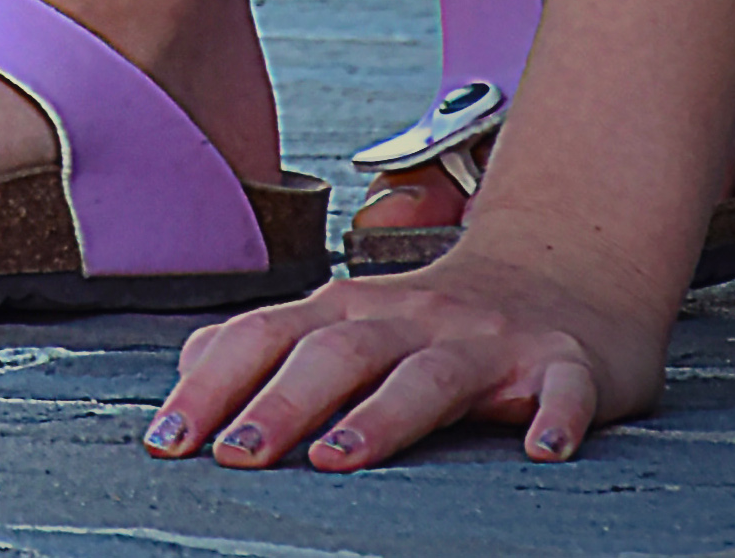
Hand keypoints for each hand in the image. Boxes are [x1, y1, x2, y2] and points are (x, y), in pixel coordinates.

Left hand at [144, 247, 670, 470]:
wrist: (565, 277)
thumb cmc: (438, 317)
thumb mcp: (349, 319)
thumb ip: (275, 342)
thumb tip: (191, 369)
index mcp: (349, 310)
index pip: (264, 336)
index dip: (212, 384)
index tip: (169, 441)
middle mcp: (411, 317)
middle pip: (336, 352)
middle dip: (279, 402)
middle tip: (234, 455)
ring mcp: (487, 340)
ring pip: (429, 374)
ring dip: (382, 416)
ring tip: (337, 458)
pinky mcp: (565, 364)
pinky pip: (563, 390)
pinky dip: (554, 418)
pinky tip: (542, 450)